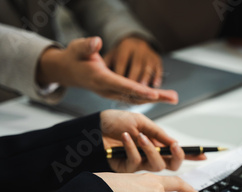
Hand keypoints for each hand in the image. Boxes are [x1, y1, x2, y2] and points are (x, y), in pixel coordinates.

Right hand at [36, 37, 177, 103]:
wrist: (68, 71)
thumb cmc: (75, 57)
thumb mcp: (78, 48)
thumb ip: (87, 46)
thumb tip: (97, 41)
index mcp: (100, 79)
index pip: (123, 85)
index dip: (139, 89)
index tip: (154, 93)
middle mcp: (108, 90)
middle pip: (135, 96)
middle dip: (155, 97)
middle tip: (173, 98)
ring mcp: (112, 93)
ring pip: (137, 98)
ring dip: (156, 99)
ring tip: (174, 98)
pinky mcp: (115, 93)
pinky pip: (134, 97)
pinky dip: (149, 97)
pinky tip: (162, 96)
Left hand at [100, 109, 206, 172]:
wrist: (94, 127)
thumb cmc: (116, 122)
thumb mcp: (142, 122)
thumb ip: (158, 134)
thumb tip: (174, 143)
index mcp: (156, 143)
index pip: (177, 152)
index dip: (191, 155)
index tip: (203, 155)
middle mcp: (150, 155)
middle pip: (172, 165)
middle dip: (177, 156)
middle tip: (174, 147)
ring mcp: (139, 163)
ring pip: (156, 165)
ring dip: (151, 149)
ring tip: (140, 136)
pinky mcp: (127, 169)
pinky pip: (137, 162)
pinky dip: (133, 148)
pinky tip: (125, 137)